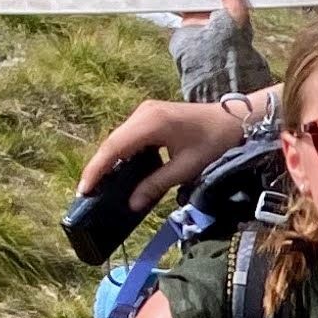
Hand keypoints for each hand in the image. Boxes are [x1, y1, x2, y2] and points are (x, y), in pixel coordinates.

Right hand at [79, 95, 256, 207]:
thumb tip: (131, 205)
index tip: (84, 190)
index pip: (114, 148)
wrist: (234, 120)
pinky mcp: (150, 116)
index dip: (97, 169)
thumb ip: (156, 185)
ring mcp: (145, 112)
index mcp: (151, 122)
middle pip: (112, 142)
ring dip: (108, 161)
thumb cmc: (214, 143)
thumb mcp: (185, 168)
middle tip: (86, 193)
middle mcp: (143, 112)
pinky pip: (128, 136)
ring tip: (97, 186)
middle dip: (98, 168)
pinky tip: (117, 172)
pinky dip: (121, 154)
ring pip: (118, 139)